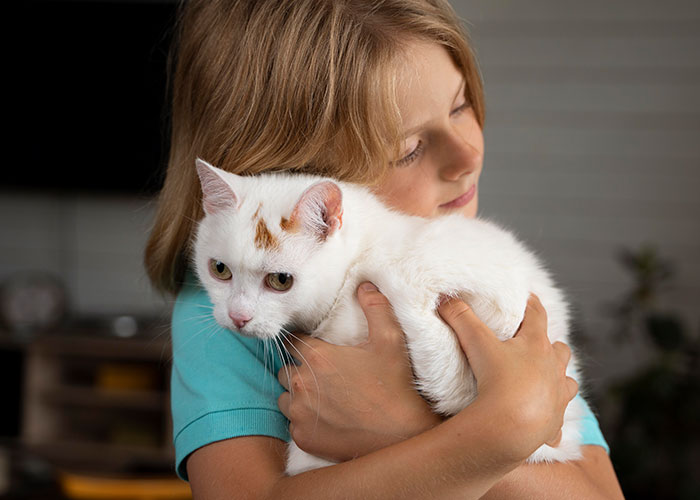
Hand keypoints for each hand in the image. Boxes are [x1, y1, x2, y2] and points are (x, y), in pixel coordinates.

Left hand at [277, 282, 440, 460]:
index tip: (316, 347)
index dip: (303, 342)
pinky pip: (292, 423)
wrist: (400, 435)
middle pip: (286, 369)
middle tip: (324, 374)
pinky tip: (326, 418)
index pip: (292, 342)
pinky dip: (304, 420)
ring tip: (323, 396)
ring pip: (285, 397)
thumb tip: (365, 286)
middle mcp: (300, 384)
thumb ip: (376, 308)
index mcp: (315, 357)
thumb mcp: (390, 340)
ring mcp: (299, 413)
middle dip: (300, 369)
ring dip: (298, 395)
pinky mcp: (302, 437)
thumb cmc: (394, 386)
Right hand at [437, 294, 577, 462]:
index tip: (528, 297)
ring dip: (558, 377)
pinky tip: (543, 422)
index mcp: (537, 345)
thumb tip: (446, 299)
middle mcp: (554, 368)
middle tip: (535, 344)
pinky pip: (558, 421)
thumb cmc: (498, 382)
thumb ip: (461, 319)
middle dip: (550, 344)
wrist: (511, 429)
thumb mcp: (477, 345)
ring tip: (545, 379)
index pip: (538, 315)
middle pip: (560, 349)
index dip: (532, 303)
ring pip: (568, 381)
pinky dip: (552, 418)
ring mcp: (558, 396)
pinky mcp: (555, 423)